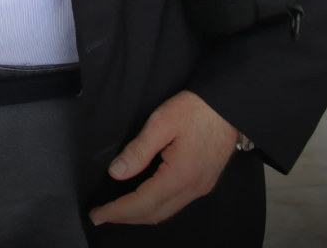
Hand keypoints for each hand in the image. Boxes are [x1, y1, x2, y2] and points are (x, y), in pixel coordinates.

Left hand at [89, 91, 238, 225]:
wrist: (228, 108)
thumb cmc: (196, 110)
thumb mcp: (161, 123)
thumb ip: (138, 150)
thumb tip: (116, 172)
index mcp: (181, 175)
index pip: (143, 203)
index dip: (118, 211)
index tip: (98, 214)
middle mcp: (193, 188)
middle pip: (154, 214)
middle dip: (125, 217)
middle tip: (100, 215)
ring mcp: (200, 188)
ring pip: (165, 212)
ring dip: (139, 215)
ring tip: (116, 211)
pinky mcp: (203, 183)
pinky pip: (175, 204)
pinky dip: (154, 208)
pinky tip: (141, 201)